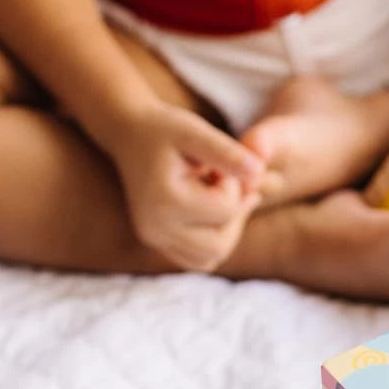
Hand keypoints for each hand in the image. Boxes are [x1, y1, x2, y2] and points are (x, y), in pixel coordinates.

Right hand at [103, 104, 265, 271]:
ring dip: (228, 231)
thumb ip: (227, 153)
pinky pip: (198, 260)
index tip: (219, 165)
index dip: (234, 185)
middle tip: (229, 184)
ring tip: (221, 198)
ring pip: (212, 257)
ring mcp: (154, 239)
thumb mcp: (196, 132)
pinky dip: (213, 242)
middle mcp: (156, 228)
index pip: (225, 210)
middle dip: (235, 214)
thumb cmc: (165, 128)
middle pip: (220, 243)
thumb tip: (259, 173)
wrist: (129, 133)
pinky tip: (213, 213)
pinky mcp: (156, 242)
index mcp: (166, 201)